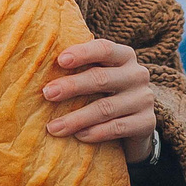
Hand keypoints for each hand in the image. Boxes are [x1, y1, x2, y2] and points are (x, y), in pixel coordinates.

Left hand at [42, 38, 157, 163]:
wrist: (135, 124)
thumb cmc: (105, 93)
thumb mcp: (97, 76)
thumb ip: (79, 67)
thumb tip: (38, 64)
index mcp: (124, 56)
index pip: (104, 48)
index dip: (82, 53)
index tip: (60, 60)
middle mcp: (137, 74)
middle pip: (102, 78)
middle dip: (72, 86)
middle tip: (47, 94)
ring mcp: (144, 99)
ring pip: (106, 107)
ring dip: (77, 118)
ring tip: (54, 127)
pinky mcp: (147, 122)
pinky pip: (118, 127)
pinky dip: (95, 133)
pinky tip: (78, 136)